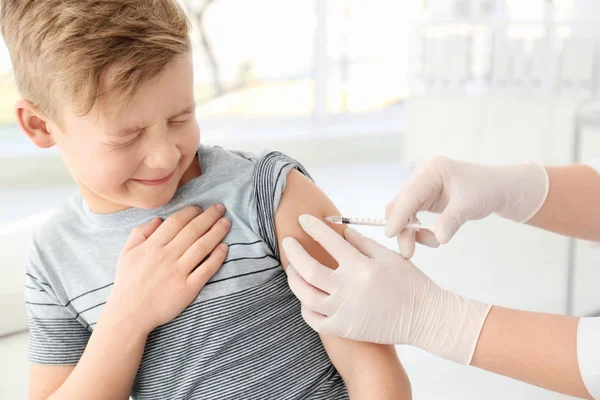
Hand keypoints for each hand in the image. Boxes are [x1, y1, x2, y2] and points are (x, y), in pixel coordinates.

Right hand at [108, 204, 230, 334]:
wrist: (129, 315)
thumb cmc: (128, 283)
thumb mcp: (126, 254)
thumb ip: (140, 233)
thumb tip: (158, 219)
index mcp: (151, 247)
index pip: (175, 222)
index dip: (190, 212)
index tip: (200, 207)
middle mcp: (166, 257)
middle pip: (192, 231)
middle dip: (209, 217)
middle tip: (221, 208)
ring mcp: (178, 273)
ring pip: (202, 247)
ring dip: (216, 232)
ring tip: (226, 223)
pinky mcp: (187, 289)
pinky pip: (206, 270)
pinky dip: (217, 257)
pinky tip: (225, 247)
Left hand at [283, 214, 490, 364]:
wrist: (424, 318)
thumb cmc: (410, 284)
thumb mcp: (388, 256)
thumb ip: (361, 243)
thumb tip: (340, 231)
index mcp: (360, 267)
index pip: (329, 241)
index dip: (313, 227)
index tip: (303, 219)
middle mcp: (348, 289)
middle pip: (308, 268)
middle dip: (293, 252)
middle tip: (287, 242)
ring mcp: (344, 312)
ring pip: (305, 295)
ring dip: (293, 279)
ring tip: (291, 269)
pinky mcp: (344, 329)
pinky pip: (314, 319)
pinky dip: (305, 307)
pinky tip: (304, 296)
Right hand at [385, 156, 548, 257]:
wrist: (498, 188)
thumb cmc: (486, 190)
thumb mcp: (470, 206)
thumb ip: (451, 221)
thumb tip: (438, 238)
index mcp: (431, 170)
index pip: (409, 195)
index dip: (399, 215)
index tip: (391, 234)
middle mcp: (421, 175)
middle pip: (401, 204)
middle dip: (403, 228)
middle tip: (408, 252)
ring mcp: (421, 186)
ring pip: (403, 212)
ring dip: (411, 231)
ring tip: (433, 242)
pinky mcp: (423, 197)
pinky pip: (411, 215)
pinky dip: (417, 229)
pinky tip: (431, 237)